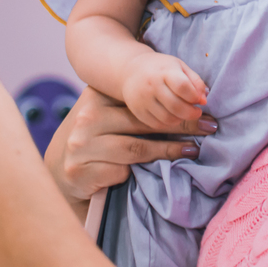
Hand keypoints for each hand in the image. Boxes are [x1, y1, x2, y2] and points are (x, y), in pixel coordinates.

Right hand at [45, 87, 217, 204]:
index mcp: (94, 97)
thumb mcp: (105, 114)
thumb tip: (185, 94)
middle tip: (209, 127)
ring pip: (136, 148)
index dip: (175, 101)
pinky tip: (158, 172)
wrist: (58, 172)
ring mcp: (81, 146)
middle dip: (181, 124)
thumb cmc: (93, 139)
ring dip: (169, 150)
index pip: (141, 98)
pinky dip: (140, 172)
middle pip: (143, 121)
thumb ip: (132, 104)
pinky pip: (122, 171)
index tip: (202, 104)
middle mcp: (86, 118)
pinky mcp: (82, 171)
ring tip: (192, 149)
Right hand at [121, 51, 207, 130]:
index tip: (199, 100)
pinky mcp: (137, 111)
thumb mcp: (180, 66)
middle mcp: (151, 85)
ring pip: (167, 118)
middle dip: (191, 112)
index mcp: (164, 71)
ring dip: (181, 119)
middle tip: (196, 112)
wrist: (131, 70)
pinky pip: (157, 125)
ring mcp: (142, 100)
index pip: (182, 86)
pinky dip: (169, 124)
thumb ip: (195, 81)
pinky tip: (173, 116)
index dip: (195, 96)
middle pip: (176, 106)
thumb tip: (203, 100)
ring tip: (184, 113)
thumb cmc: (161, 68)